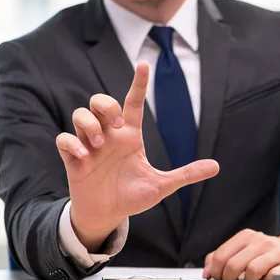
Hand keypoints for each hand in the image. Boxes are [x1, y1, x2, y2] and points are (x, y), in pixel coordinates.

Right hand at [55, 61, 218, 251]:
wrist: (108, 215)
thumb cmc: (132, 196)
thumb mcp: (162, 185)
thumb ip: (186, 174)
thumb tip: (216, 166)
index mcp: (130, 137)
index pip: (133, 102)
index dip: (138, 83)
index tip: (144, 64)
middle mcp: (109, 136)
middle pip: (100, 101)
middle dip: (105, 105)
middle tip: (116, 124)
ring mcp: (89, 146)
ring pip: (80, 114)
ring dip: (88, 125)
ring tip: (98, 146)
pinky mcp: (73, 159)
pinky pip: (63, 139)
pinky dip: (71, 143)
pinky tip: (83, 157)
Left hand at [202, 229, 279, 279]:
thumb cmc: (266, 253)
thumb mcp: (244, 248)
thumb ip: (222, 257)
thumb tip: (207, 272)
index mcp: (247, 236)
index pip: (221, 255)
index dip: (215, 271)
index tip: (218, 278)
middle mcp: (261, 241)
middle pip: (233, 265)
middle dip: (228, 279)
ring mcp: (276, 252)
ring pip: (251, 271)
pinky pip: (271, 278)